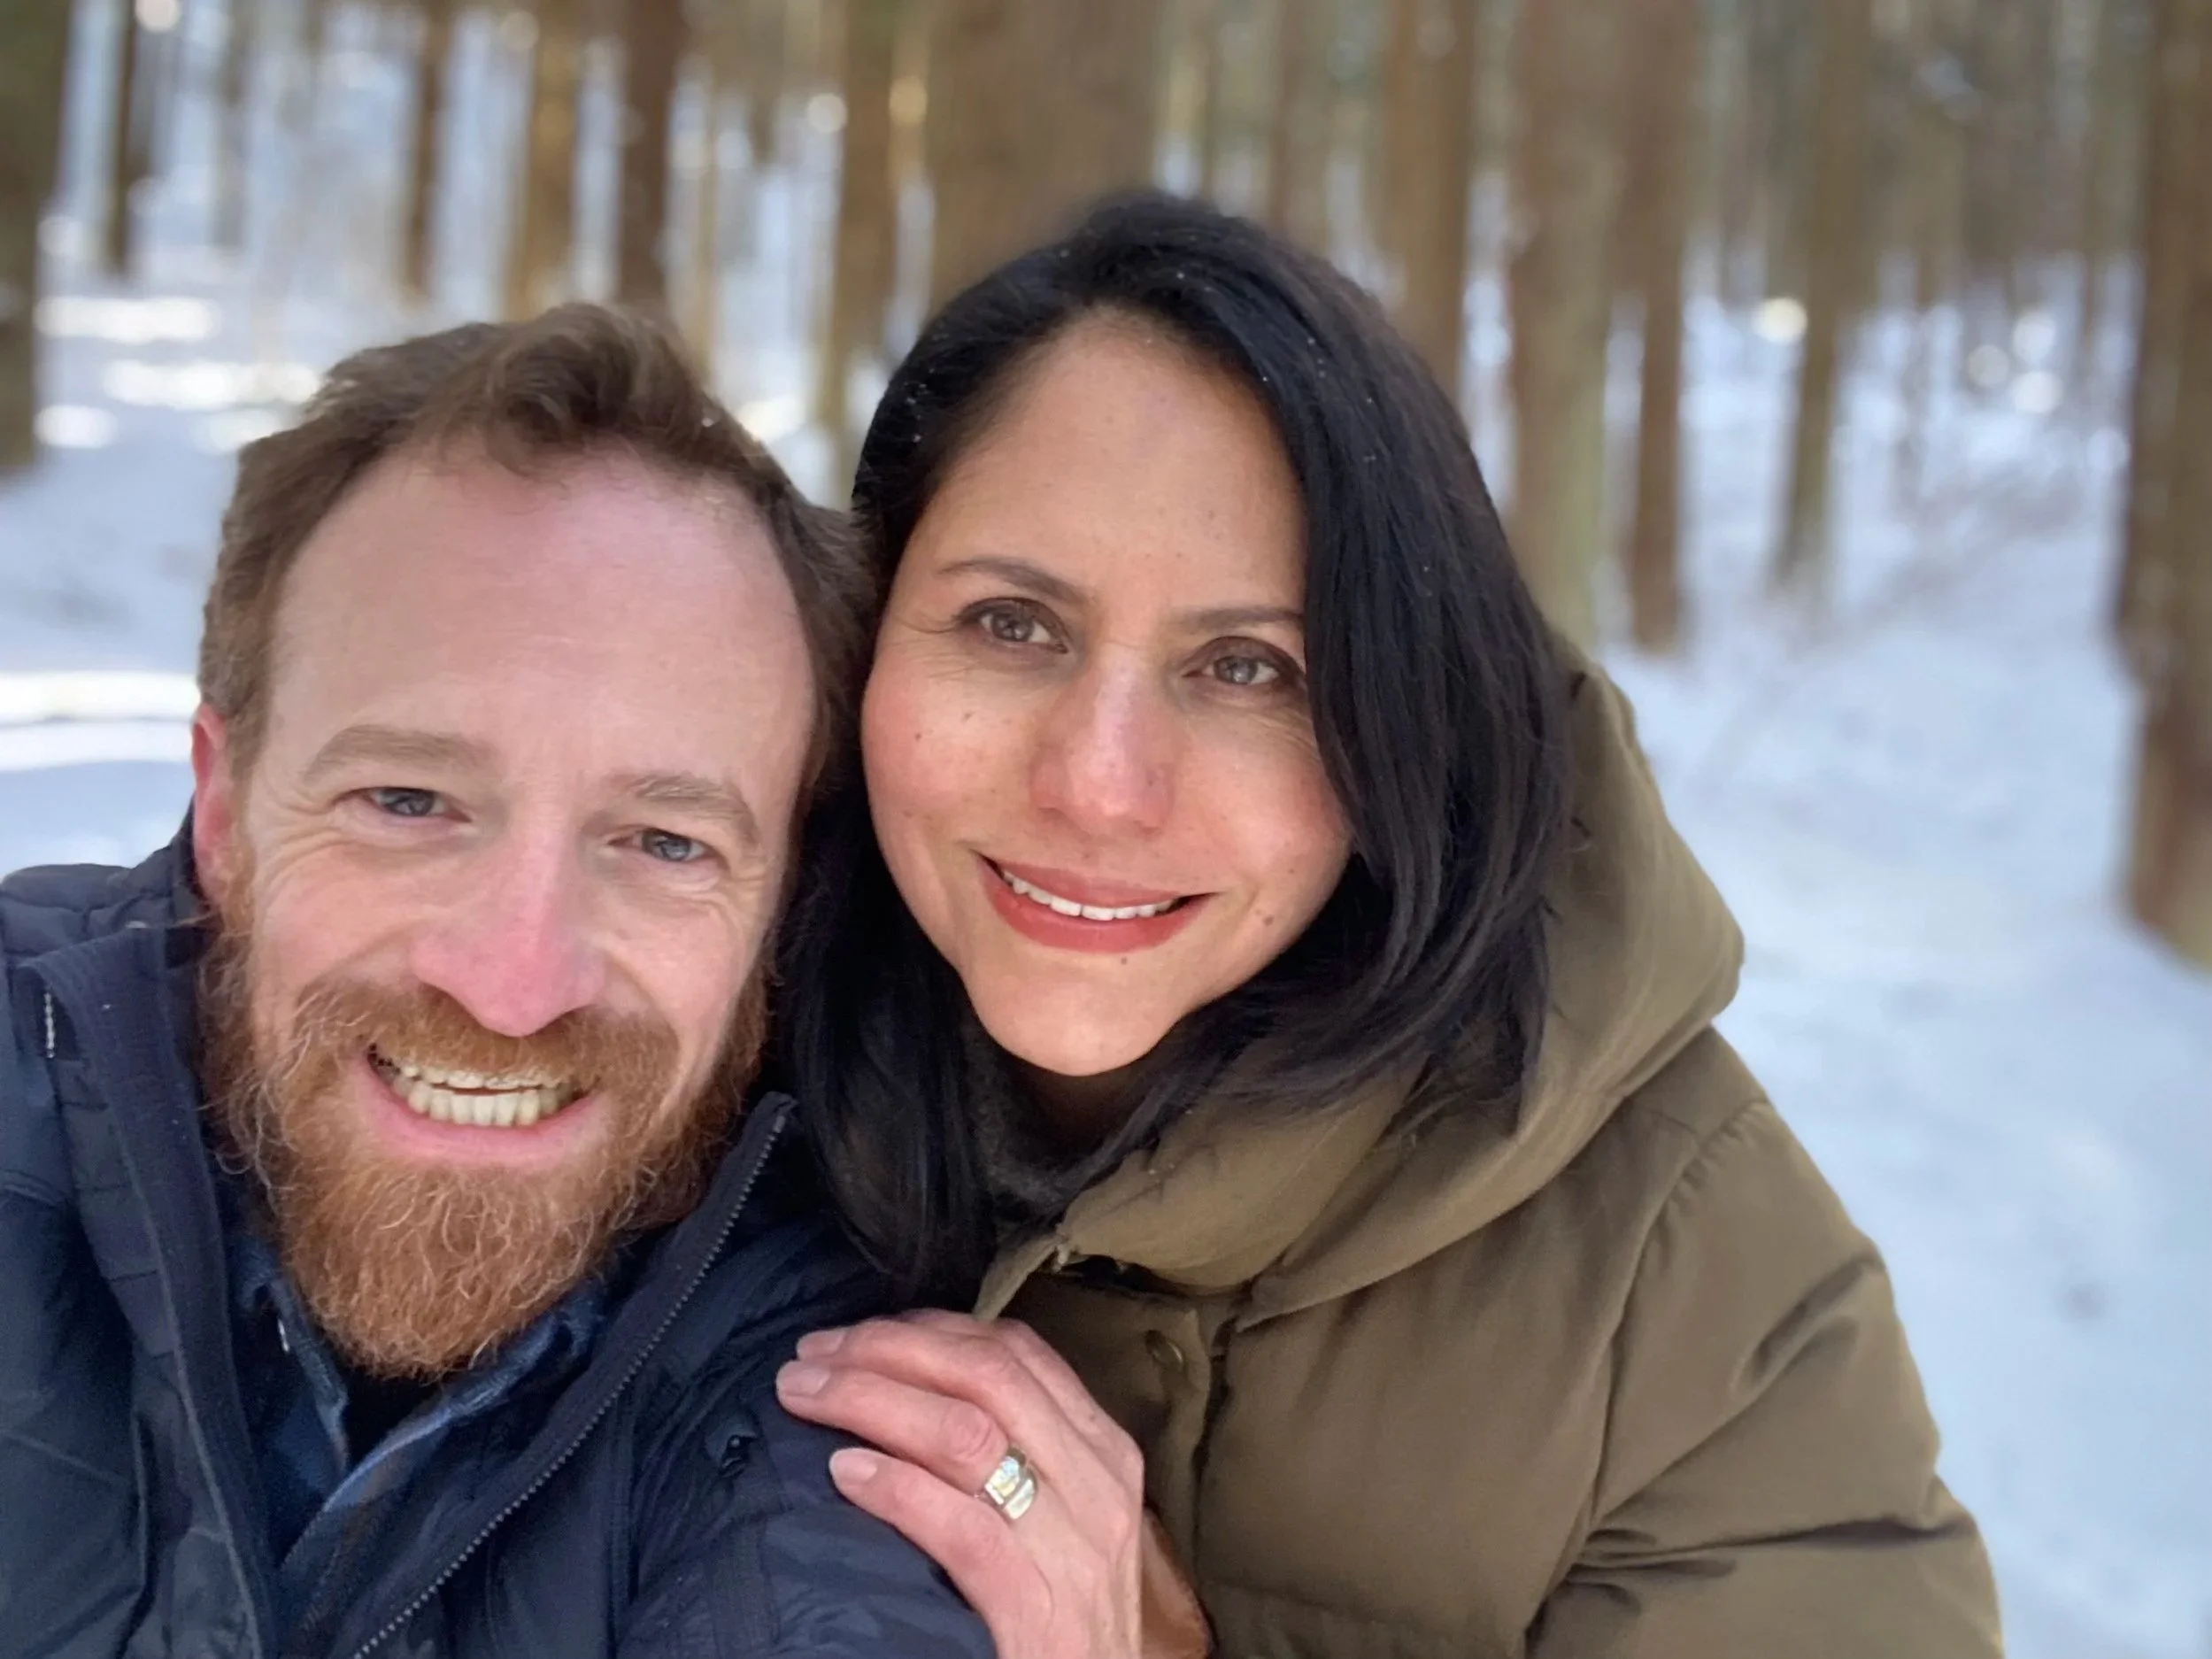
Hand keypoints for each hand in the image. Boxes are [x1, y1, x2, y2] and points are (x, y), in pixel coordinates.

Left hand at [775, 1310, 1207, 1658]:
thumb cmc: (1064, 1614)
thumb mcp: (1061, 1514)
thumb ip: (1013, 1448)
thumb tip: (907, 1380)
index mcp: (1102, 1451)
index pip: (1016, 1352)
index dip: (927, 1329)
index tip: (857, 1333)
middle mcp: (1095, 1486)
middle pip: (984, 1376)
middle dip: (886, 1351)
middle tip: (812, 1354)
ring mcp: (1069, 1550)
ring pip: (966, 1435)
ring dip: (871, 1401)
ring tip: (808, 1397)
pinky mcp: (1033, 1612)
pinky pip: (960, 1529)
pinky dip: (896, 1489)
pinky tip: (845, 1472)